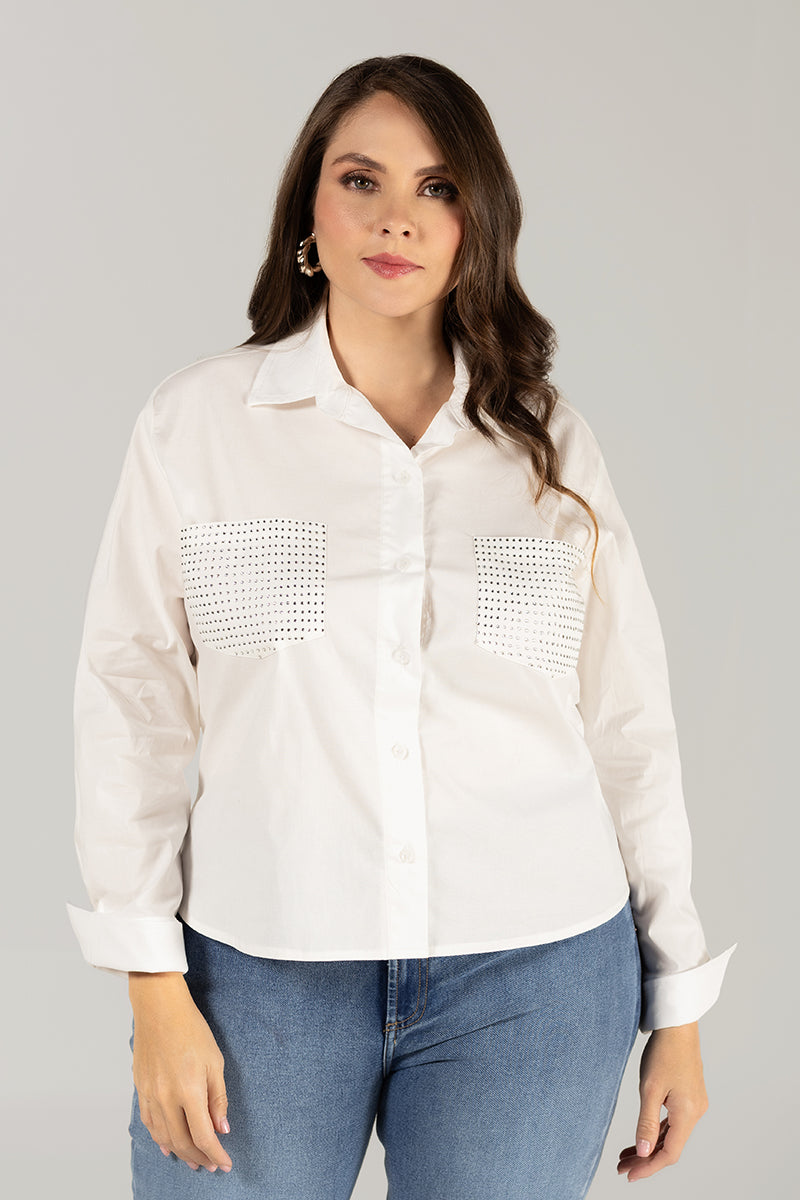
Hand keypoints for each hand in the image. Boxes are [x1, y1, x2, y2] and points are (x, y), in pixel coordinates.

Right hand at [129, 971, 232, 1173]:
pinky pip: (149, 1123)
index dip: (216, 1154)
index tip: (225, 1163)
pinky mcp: (140, 1089)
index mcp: (188, 1091)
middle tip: (211, 1164)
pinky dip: (160, 1138)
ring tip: (193, 1160)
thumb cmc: (191, 1029)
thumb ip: (218, 1098)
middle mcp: (166, 1098)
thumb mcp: (215, 1062)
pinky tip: (168, 1145)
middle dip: (199, 1158)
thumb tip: (222, 1128)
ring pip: (163, 1137)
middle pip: (182, 1142)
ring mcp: (149, 1095)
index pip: (204, 1136)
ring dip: (180, 1152)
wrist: (159, 1009)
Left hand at [617, 1020, 707, 1182]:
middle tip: (622, 1167)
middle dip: (646, 1159)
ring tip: (626, 1155)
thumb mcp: (649, 1089)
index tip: (630, 1175)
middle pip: (671, 1146)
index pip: (669, 1153)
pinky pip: (674, 1121)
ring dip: (650, 1145)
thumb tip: (644, 1153)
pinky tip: (643, 1136)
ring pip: (671, 1134)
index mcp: (688, 1113)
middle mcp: (695, 1112)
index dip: (649, 1167)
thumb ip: (647, 1123)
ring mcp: (694, 1103)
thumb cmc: (663, 1052)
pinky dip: (658, 1131)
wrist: (677, 1024)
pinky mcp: (689, 1095)